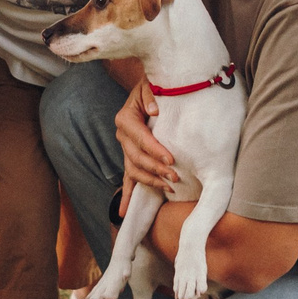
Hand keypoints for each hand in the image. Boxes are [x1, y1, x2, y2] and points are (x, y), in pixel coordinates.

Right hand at [114, 79, 178, 193]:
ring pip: (133, 171)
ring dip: (150, 181)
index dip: (155, 150)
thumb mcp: (151, 85)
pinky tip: (124, 213)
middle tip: (175, 176)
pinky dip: (127, 196)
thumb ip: (151, 96)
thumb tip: (155, 111)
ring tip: (169, 187)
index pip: (141, 139)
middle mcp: (122, 136)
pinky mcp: (131, 157)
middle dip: (156, 169)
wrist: (147, 89)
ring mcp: (125, 148)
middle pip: (137, 158)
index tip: (171, 159)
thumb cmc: (153, 86)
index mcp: (126, 119)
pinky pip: (128, 178)